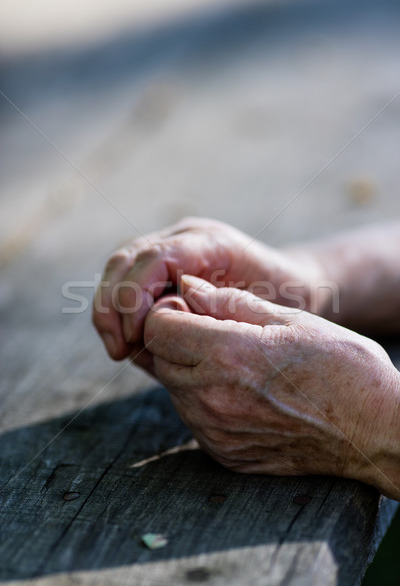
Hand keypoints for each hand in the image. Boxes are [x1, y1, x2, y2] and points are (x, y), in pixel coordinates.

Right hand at [92, 217, 323, 361]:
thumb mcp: (259, 311)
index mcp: (210, 241)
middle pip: (125, 259)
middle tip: (119, 349)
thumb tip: (156, 338)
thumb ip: (210, 318)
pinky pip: (128, 279)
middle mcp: (185, 236)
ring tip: (118, 348)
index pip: (154, 259)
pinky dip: (118, 309)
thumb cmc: (283, 300)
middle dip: (112, 306)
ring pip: (119, 266)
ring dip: (109, 308)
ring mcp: (172, 244)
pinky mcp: (165, 263)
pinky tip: (126, 338)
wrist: (292, 282)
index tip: (134, 338)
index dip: (133, 298)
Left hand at [144, 275, 399, 499]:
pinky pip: (193, 418)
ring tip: (235, 364)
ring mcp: (215, 431)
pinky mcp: (222, 453)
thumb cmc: (342, 366)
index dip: (169, 312)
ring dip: (190, 370)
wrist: (373, 430)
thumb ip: (230, 302)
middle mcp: (212, 398)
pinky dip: (205, 400)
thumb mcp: (291, 320)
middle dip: (177, 339)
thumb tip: (188, 286)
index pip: (158, 328)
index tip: (192, 308)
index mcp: (228, 355)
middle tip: (215, 333)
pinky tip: (243, 394)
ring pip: (174, 389)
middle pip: (160, 358)